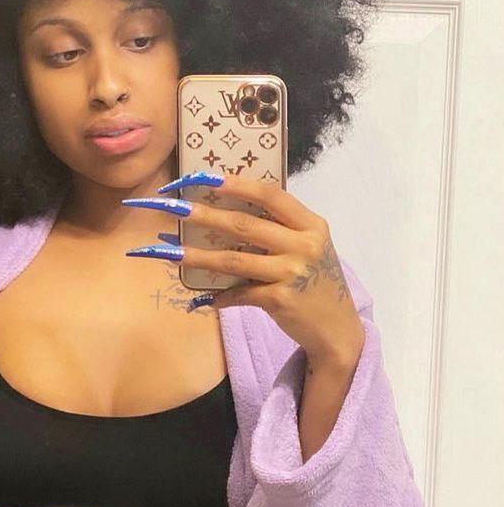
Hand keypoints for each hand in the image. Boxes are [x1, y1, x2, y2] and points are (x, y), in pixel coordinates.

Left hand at [124, 176, 365, 368]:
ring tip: (169, 252)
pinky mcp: (281, 300)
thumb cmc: (317, 284)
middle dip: (205, 215)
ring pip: (235, 260)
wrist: (336, 329)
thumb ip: (281, 230)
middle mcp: (304, 245)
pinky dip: (220, 296)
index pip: (270, 195)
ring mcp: (293, 273)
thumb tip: (228, 215)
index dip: (236, 184)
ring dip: (198, 257)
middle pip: (245, 225)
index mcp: (311, 225)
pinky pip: (240, 293)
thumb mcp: (310, 248)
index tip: (203, 177)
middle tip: (173, 208)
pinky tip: (203, 299)